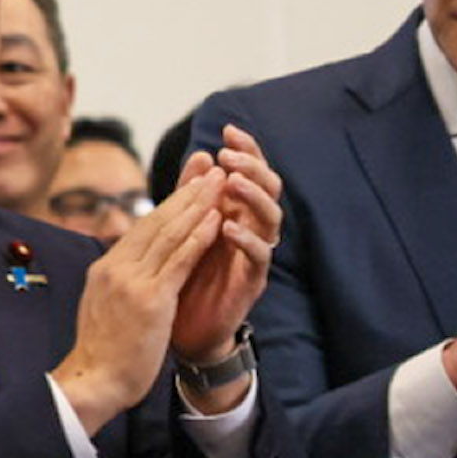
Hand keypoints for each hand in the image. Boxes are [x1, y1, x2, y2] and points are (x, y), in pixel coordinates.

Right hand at [51, 168, 224, 431]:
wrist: (94, 381)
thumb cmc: (103, 351)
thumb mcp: (105, 305)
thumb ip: (120, 281)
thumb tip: (132, 264)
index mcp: (106, 268)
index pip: (142, 227)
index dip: (169, 202)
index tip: (190, 182)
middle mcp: (116, 267)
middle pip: (156, 221)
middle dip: (187, 192)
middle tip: (210, 168)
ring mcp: (132, 281)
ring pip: (169, 234)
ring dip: (198, 205)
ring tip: (219, 183)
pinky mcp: (150, 299)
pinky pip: (179, 261)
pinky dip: (198, 238)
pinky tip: (216, 220)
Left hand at [168, 124, 283, 363]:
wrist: (184, 326)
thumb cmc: (186, 272)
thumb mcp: (185, 227)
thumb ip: (192, 193)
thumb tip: (201, 154)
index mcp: (237, 209)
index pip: (250, 172)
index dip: (246, 150)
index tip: (227, 131)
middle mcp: (253, 227)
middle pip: (269, 188)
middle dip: (253, 167)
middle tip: (229, 158)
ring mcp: (256, 253)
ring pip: (272, 218)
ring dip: (253, 197)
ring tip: (232, 183)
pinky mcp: (254, 280)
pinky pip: (261, 256)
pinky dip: (247, 239)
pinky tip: (227, 228)